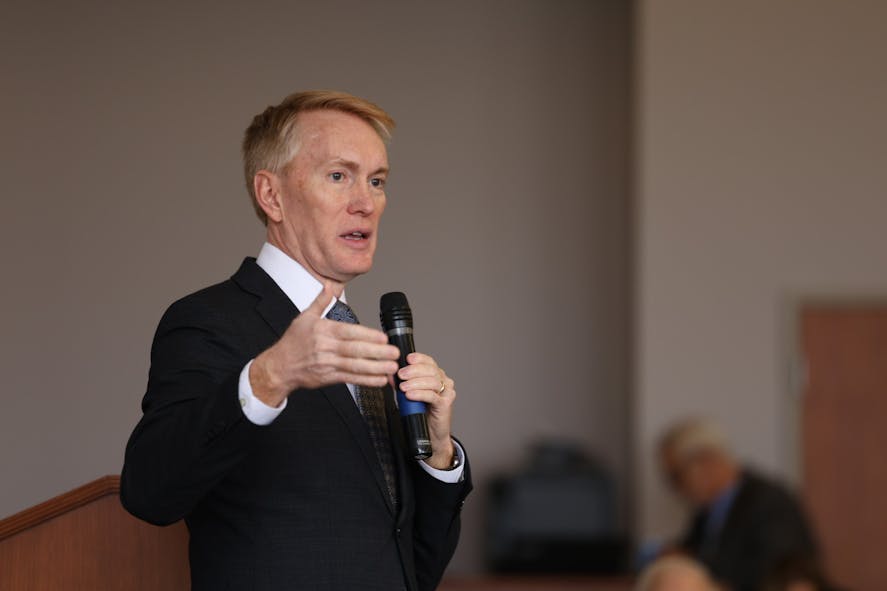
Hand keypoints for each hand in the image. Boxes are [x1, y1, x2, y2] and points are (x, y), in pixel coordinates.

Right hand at [250, 285, 399, 407]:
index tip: (383, 338)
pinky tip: (380, 380)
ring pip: (354, 366)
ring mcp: (327, 364)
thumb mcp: (304, 317)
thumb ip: (321, 302)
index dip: (367, 336)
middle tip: (394, 353)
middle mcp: (326, 347)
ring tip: (392, 368)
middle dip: (377, 353)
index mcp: (323, 331)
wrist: (279, 366)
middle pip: (354, 350)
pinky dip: (366, 380)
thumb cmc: (293, 342)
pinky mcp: (328, 378)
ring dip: (375, 368)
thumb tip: (329, 286)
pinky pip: (350, 379)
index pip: (348, 332)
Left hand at [397, 352, 456, 469]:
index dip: (419, 358)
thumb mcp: (409, 394)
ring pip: (433, 382)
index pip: (429, 361)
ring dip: (415, 382)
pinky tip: (410, 395)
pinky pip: (432, 396)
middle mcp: (444, 382)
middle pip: (431, 370)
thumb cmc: (421, 412)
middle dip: (414, 370)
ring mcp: (446, 393)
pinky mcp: (445, 404)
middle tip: (401, 374)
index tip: (407, 359)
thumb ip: (402, 383)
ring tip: (403, 387)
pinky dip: (420, 394)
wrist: (431, 434)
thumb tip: (390, 374)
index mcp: (437, 376)